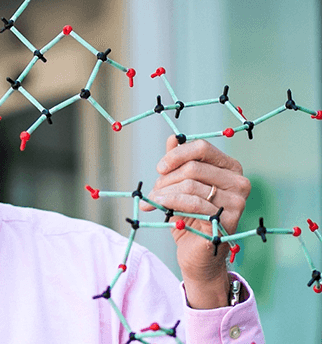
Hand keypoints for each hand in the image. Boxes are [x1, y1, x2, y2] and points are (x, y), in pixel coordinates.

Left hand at [138, 136, 250, 307]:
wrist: (196, 254)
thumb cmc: (189, 217)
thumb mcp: (180, 186)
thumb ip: (178, 163)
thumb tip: (172, 138)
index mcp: (230, 168)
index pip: (202, 148)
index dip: (176, 155)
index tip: (159, 168)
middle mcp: (239, 181)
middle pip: (193, 167)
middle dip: (166, 180)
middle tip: (154, 193)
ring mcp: (237, 201)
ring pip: (190, 185)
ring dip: (164, 193)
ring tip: (153, 202)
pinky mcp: (229, 220)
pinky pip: (192, 203)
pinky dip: (170, 203)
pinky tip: (158, 207)